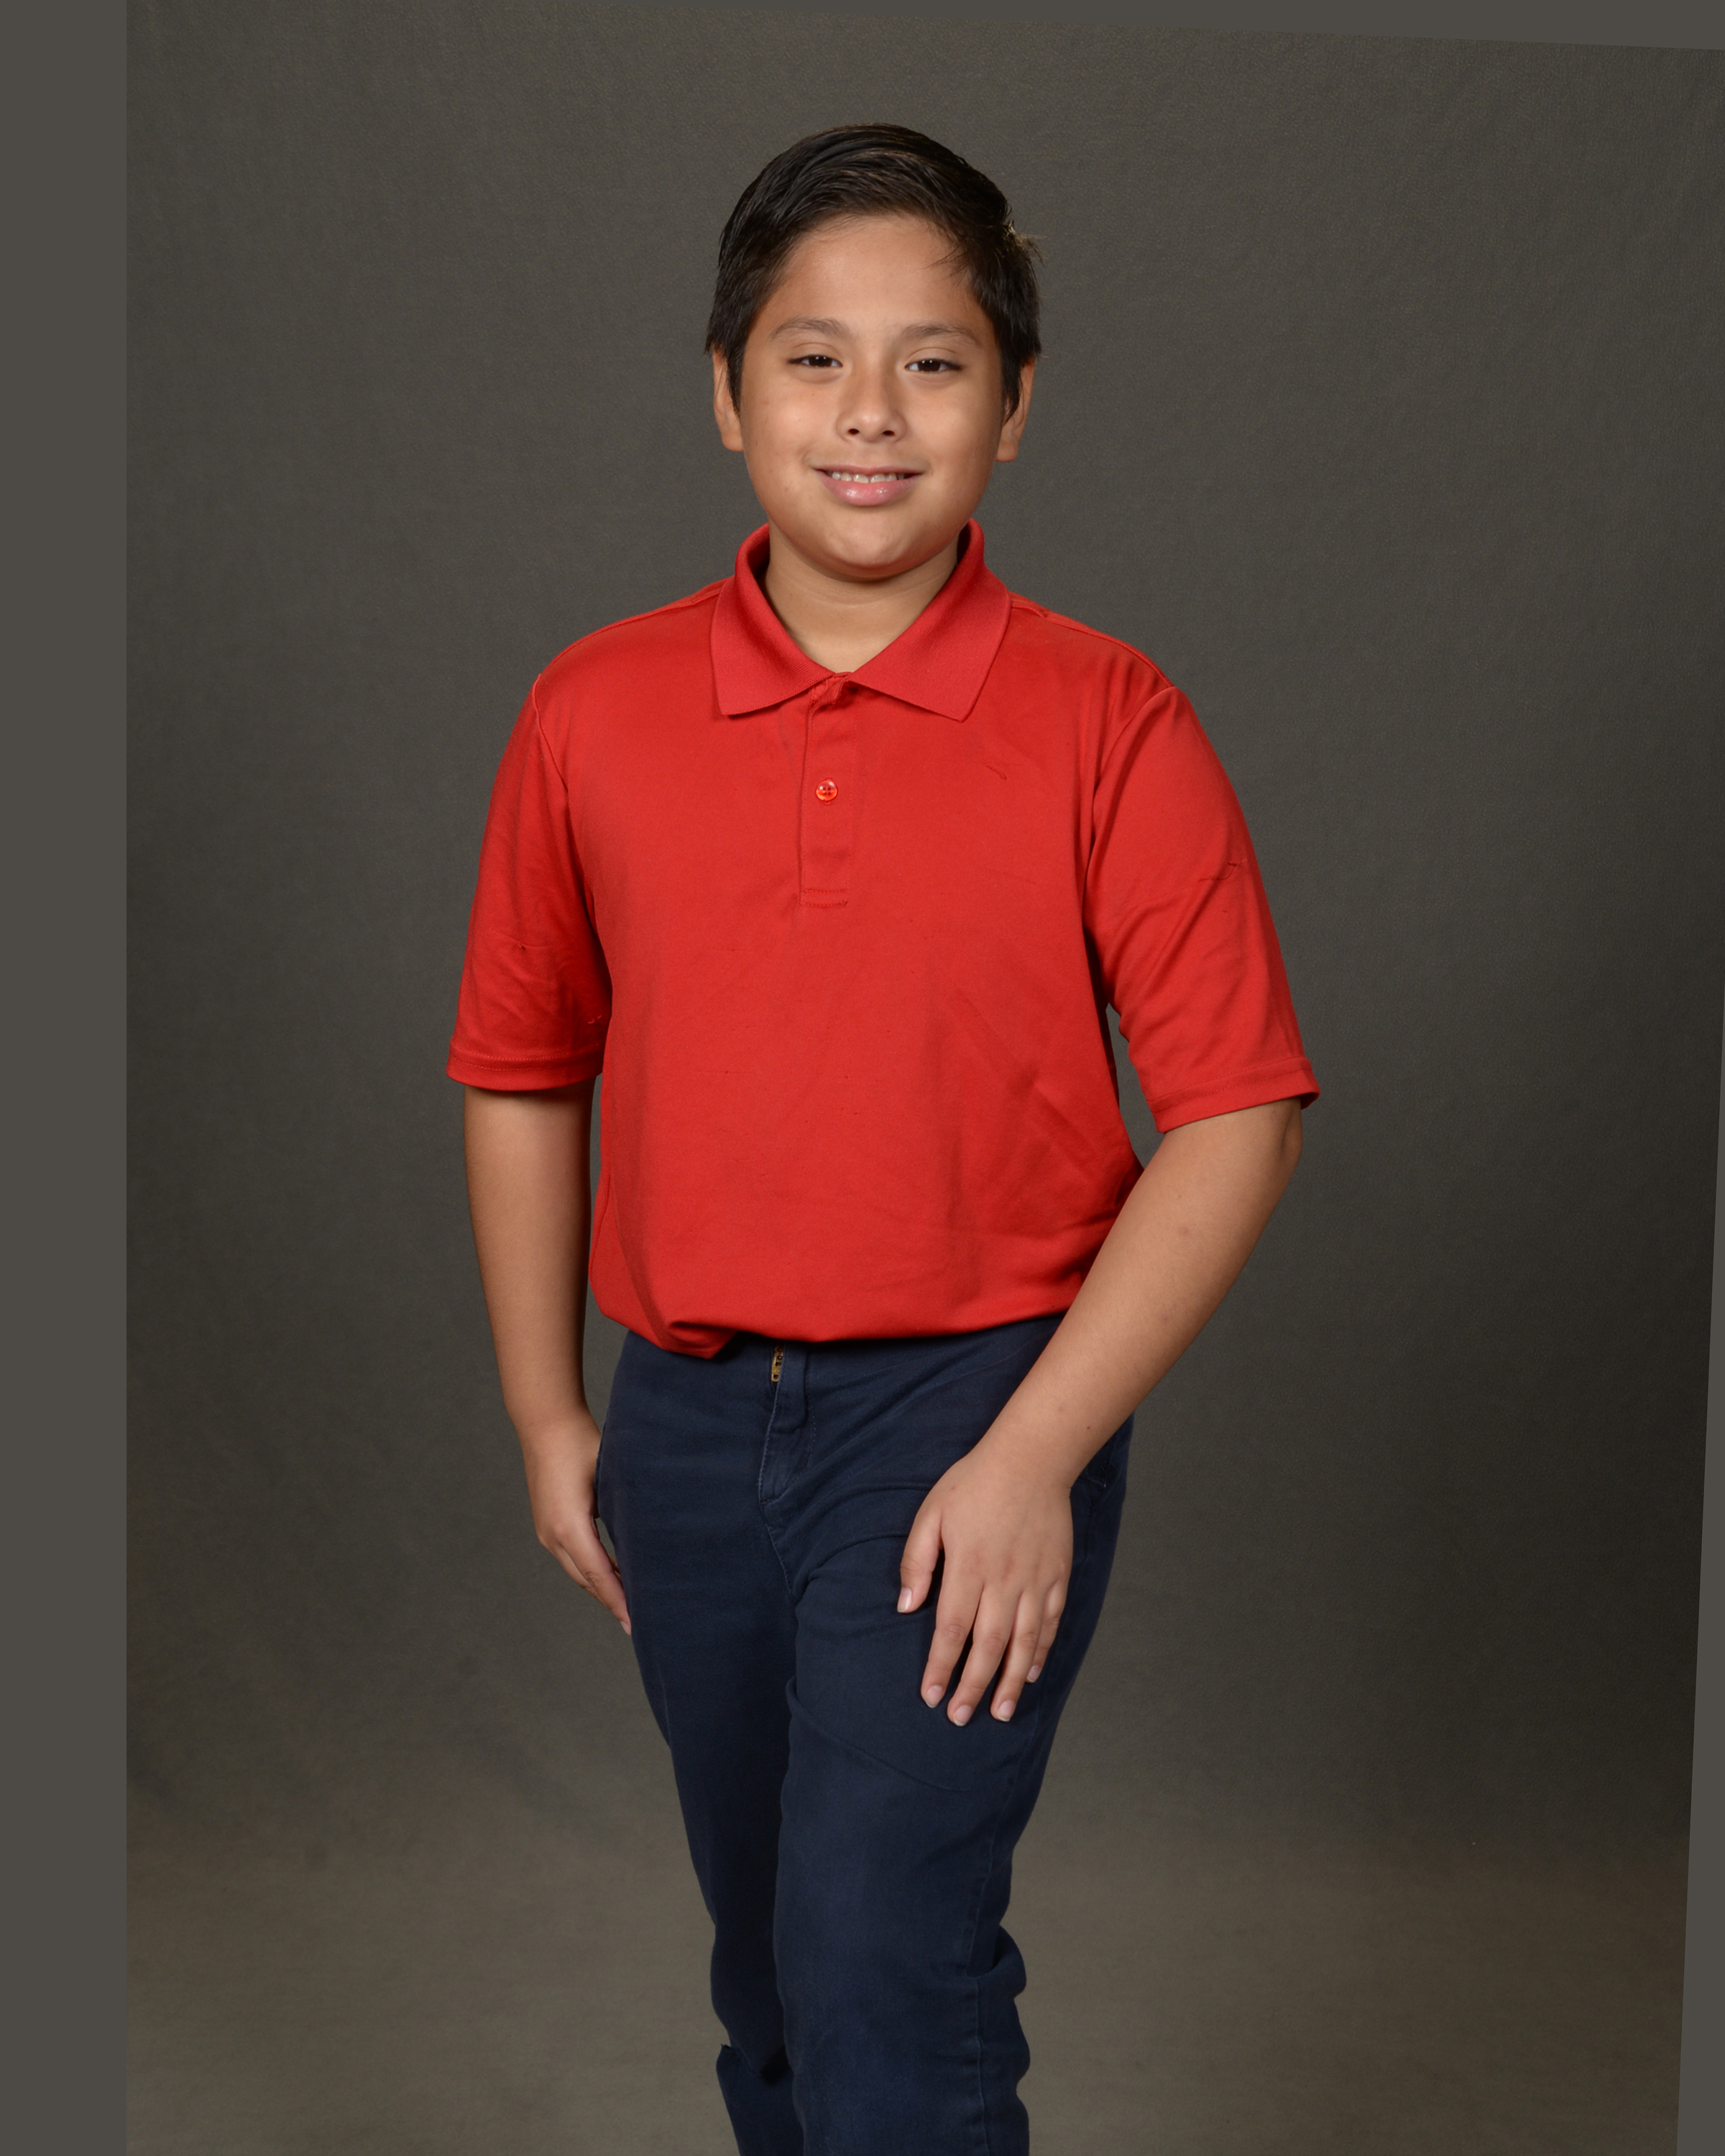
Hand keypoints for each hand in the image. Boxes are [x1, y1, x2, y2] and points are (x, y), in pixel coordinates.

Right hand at [518, 1413, 630, 1632]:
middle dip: (613, 1601)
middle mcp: (553, 1535)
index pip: (599, 1574)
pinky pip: (572, 1558)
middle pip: (587, 1580)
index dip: (618, 1600)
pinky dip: (592, 1571)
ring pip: (578, 1571)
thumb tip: (651, 1539)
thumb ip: (626, 1509)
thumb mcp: (610, 1477)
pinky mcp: (547, 1525)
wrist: (547, 1424)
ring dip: (603, 1587)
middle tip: (641, 1622)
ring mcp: (546, 1532)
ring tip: (631, 1604)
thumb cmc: (583, 1444)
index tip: (635, 1623)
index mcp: (569, 1526)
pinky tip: (613, 1575)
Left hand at [897, 1441, 1071, 1725]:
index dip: (940, 1667)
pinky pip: (1051, 1622)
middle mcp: (1004, 1581)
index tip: (931, 1697)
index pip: (950, 1630)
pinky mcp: (1058, 1575)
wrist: (1032, 1458)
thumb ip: (916, 1561)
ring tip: (1002, 1711)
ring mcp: (1036, 1581)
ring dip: (1012, 1681)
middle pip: (988, 1646)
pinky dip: (1042, 1650)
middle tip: (961, 1717)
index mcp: (968, 1568)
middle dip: (973, 1686)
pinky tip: (1033, 1671)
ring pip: (1024, 1642)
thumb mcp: (931, 1513)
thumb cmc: (974, 1483)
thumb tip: (905, 1607)